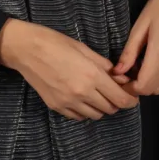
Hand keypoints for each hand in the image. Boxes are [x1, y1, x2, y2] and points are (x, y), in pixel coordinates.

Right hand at [0, 19, 139, 120]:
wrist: (26, 49)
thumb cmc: (56, 43)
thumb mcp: (84, 49)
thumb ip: (104, 66)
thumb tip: (121, 78)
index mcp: (92, 76)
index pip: (120, 99)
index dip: (130, 100)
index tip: (132, 96)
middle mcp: (82, 93)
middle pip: (110, 109)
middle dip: (116, 102)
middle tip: (113, 91)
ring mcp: (68, 103)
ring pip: (95, 115)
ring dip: (101, 107)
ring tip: (96, 94)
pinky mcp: (56, 107)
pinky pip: (79, 116)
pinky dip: (85, 110)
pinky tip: (81, 98)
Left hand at [110, 0, 158, 96]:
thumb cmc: (157, 8)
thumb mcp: (138, 27)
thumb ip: (129, 52)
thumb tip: (118, 72)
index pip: (144, 85)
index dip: (130, 88)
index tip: (120, 80)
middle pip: (153, 89)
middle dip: (138, 87)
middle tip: (127, 74)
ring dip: (150, 84)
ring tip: (140, 69)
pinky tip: (154, 66)